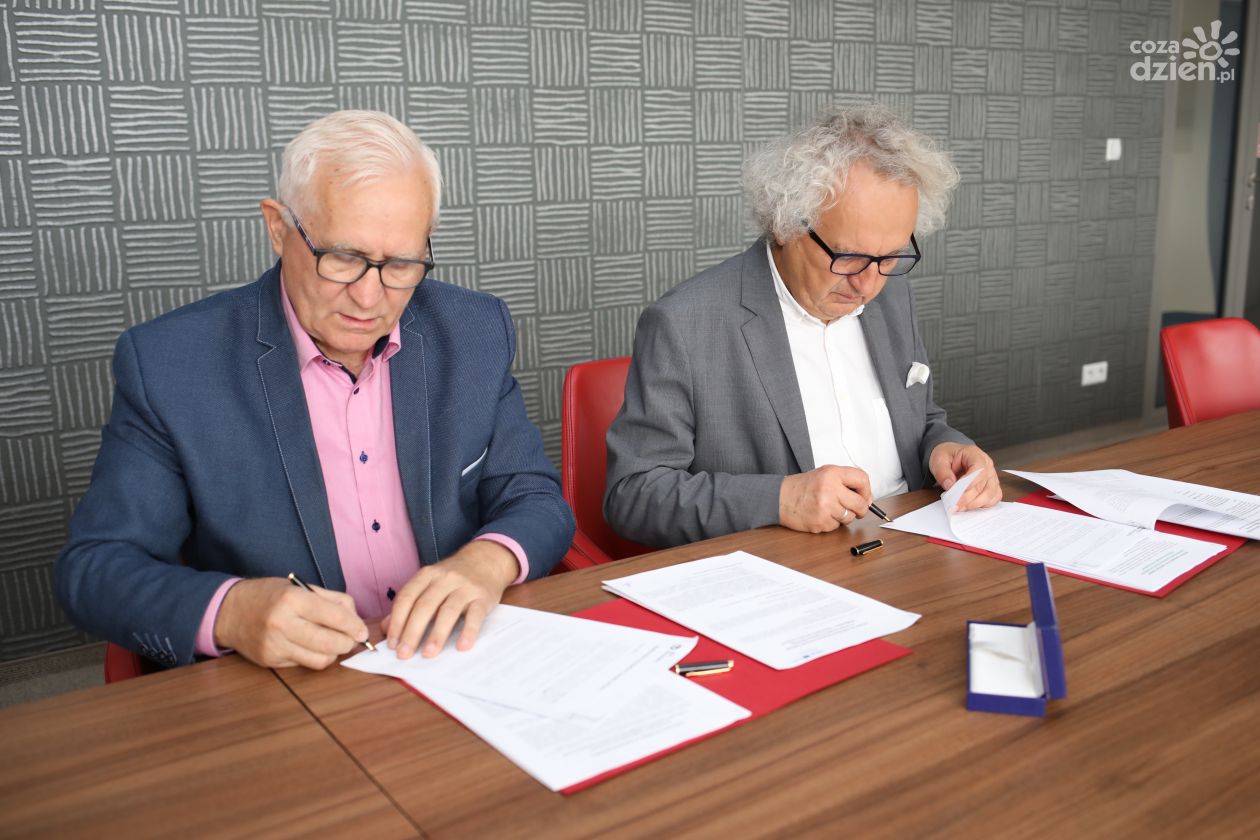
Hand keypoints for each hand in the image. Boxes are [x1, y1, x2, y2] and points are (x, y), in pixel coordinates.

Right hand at [214, 577, 369, 669]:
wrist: (230, 612)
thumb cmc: (270, 596)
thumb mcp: (301, 587)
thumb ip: (333, 600)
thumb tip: (356, 620)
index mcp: (292, 599)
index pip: (334, 616)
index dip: (354, 626)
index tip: (362, 631)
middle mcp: (282, 623)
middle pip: (330, 643)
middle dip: (348, 643)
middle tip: (352, 639)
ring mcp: (275, 645)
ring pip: (319, 660)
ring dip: (333, 654)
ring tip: (332, 643)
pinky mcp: (271, 661)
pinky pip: (303, 664)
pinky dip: (313, 656)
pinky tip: (310, 646)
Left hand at [383, 541, 517, 658]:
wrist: (487, 559)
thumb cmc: (453, 578)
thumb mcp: (429, 583)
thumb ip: (409, 603)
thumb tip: (387, 628)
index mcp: (427, 575)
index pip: (407, 598)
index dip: (397, 621)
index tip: (392, 644)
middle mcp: (445, 579)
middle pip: (425, 606)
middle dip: (412, 632)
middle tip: (404, 654)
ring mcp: (465, 587)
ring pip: (448, 611)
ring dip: (436, 634)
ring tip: (428, 654)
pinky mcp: (483, 597)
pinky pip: (475, 615)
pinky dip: (468, 631)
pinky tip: (462, 646)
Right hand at [778, 465, 872, 532]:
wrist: (779, 498)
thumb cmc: (803, 487)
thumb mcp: (825, 474)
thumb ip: (846, 482)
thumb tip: (868, 499)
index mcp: (832, 473)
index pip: (862, 479)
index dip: (867, 490)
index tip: (865, 496)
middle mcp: (830, 489)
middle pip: (860, 503)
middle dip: (861, 509)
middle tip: (856, 509)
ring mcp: (825, 507)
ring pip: (850, 517)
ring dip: (845, 516)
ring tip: (831, 509)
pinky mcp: (821, 522)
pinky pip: (837, 526)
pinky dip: (832, 523)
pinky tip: (822, 515)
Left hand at [928, 442, 1000, 511]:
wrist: (950, 458)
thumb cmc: (947, 457)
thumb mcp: (938, 460)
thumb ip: (942, 472)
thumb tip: (949, 485)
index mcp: (975, 454)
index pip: (979, 469)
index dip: (971, 483)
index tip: (958, 493)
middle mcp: (987, 465)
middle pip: (985, 484)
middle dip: (969, 497)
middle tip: (955, 505)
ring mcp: (991, 476)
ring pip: (991, 492)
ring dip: (976, 503)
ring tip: (961, 507)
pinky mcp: (991, 486)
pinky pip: (994, 497)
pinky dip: (983, 504)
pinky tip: (970, 506)